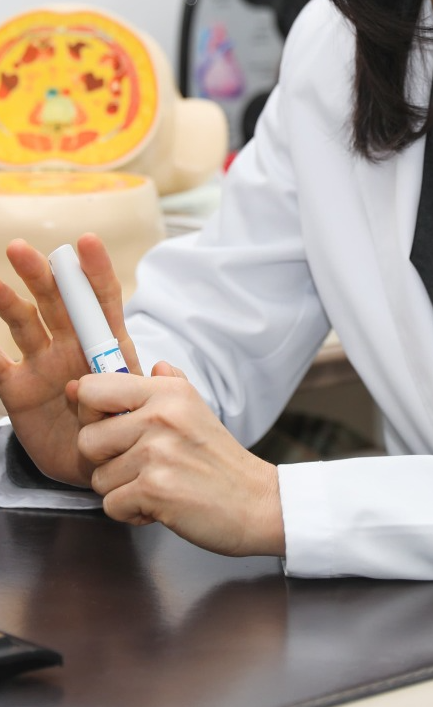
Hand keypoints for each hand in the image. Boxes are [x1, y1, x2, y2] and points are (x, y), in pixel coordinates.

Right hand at [0, 234, 141, 485]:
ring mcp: (43, 364)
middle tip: (21, 249)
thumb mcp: (137, 405)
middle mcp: (72, 344)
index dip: (96, 270)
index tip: (86, 242)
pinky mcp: (18, 389)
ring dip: (7, 302)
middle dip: (41, 274)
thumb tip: (145, 368)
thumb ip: (134, 387)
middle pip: (56, 301)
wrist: (99, 463)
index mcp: (106, 341)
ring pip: (23, 323)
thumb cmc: (124, 424)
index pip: (103, 299)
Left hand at [74, 364, 284, 557]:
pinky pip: (110, 505)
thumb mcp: (196, 408)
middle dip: (106, 460)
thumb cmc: (220, 460)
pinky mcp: (154, 489)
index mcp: (167, 392)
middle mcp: (160, 416)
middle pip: (87, 439)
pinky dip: (132, 513)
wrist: (255, 501)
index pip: (93, 389)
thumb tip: (136, 368)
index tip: (108, 424)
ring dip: (121, 489)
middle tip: (139, 464)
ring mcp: (156, 453)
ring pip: (98, 478)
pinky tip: (159, 504)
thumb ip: (163, 385)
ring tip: (155, 483)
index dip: (91, 411)